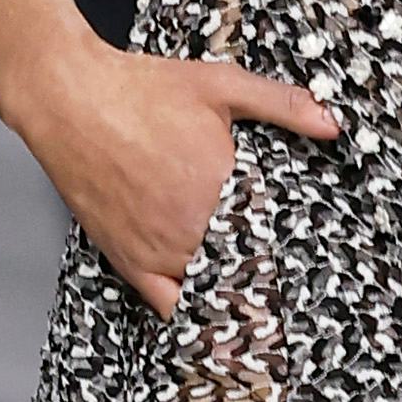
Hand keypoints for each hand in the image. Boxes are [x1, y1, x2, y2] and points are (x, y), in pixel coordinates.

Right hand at [11, 35, 339, 315]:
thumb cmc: (140, 89)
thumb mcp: (220, 84)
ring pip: (211, 293)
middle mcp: (194, 227)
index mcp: (226, 188)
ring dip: (233, 298)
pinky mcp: (128, 259)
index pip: (277, 242)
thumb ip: (281, 105)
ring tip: (260, 316)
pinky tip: (208, 316)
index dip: (294, 257)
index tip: (313, 274)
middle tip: (290, 298)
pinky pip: (167, 305)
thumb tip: (332, 125)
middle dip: (267, 279)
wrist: (69, 97)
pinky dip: (191, 313)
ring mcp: (160, 249)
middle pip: (247, 272)